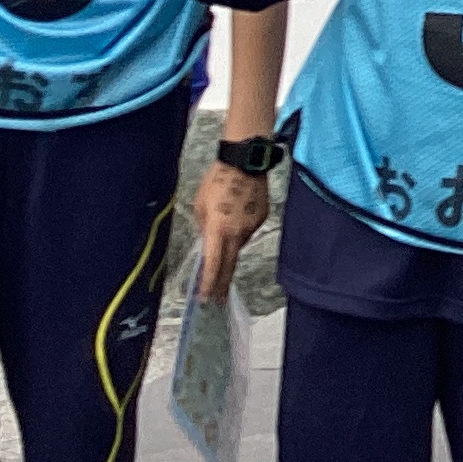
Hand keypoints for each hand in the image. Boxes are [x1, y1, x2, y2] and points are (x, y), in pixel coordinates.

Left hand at [193, 160, 269, 300]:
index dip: (209, 283)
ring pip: (238, 244)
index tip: (205, 299)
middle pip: (229, 264)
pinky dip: (240, 228)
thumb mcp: (200, 206)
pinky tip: (237, 211)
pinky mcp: (262, 218)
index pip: (213, 264)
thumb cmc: (216, 180)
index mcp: (218, 229)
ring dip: (229, 245)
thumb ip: (204, 228)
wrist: (245, 161)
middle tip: (218, 300)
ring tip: (224, 224)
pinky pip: (247, 230)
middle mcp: (237, 232)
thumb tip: (208, 241)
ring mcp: (252, 226)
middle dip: (222, 283)